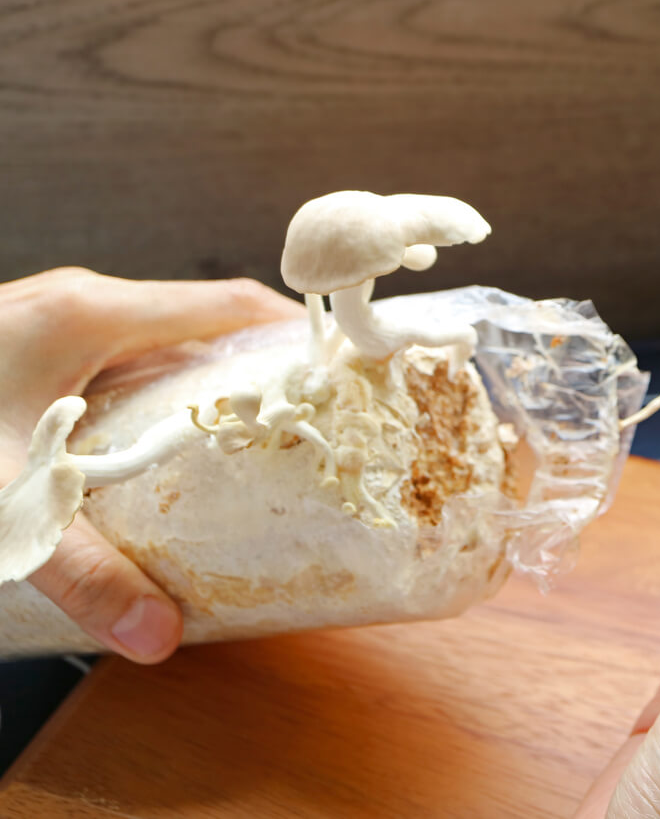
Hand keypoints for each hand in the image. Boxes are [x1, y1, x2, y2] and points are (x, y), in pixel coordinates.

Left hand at [0, 267, 301, 661]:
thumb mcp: (1, 501)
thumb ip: (80, 568)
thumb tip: (159, 636)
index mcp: (92, 312)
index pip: (229, 304)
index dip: (296, 336)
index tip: (345, 379)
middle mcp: (81, 305)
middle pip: (207, 325)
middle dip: (264, 373)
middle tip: (309, 432)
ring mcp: (55, 322)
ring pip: (165, 344)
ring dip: (211, 387)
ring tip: (255, 450)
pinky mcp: (33, 349)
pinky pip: (125, 362)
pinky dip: (161, 398)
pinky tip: (164, 455)